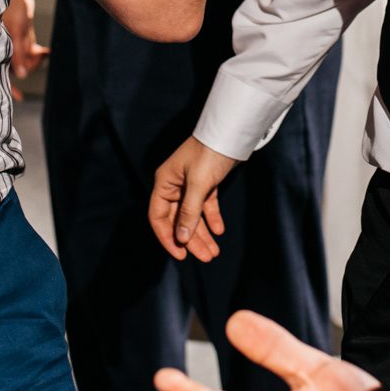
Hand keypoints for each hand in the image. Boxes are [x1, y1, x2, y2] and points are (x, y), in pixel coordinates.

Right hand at [0, 0, 48, 93]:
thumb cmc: (13, 5)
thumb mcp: (18, 29)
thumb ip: (19, 51)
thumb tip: (22, 75)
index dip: (6, 87)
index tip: (18, 98)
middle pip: (15, 68)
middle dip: (28, 65)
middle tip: (38, 56)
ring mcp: (10, 44)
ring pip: (24, 61)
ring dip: (35, 58)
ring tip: (43, 51)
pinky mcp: (19, 39)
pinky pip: (29, 52)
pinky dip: (38, 52)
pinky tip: (47, 51)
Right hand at [149, 134, 237, 260]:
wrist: (231, 132)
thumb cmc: (210, 153)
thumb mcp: (198, 184)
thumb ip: (189, 212)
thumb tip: (181, 238)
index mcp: (165, 183)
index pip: (158, 217)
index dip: (167, 237)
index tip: (180, 254)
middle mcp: (175, 185)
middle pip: (179, 220)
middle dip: (192, 240)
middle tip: (206, 257)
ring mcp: (190, 184)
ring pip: (194, 215)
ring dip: (203, 234)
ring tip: (214, 252)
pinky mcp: (206, 182)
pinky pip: (206, 206)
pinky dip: (212, 218)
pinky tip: (219, 231)